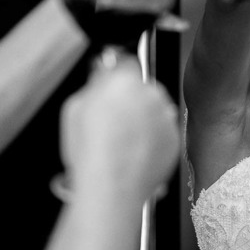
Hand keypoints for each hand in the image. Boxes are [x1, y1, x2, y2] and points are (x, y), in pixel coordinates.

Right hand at [59, 59, 179, 206]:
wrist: (112, 185)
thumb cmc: (91, 150)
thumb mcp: (74, 107)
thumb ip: (92, 87)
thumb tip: (100, 80)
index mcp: (126, 81)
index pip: (126, 63)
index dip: (117, 75)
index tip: (112, 84)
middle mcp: (152, 94)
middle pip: (143, 89)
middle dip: (131, 100)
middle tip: (112, 121)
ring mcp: (166, 117)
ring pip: (155, 111)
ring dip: (143, 120)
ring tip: (121, 141)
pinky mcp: (174, 140)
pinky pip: (163, 133)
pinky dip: (152, 140)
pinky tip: (133, 153)